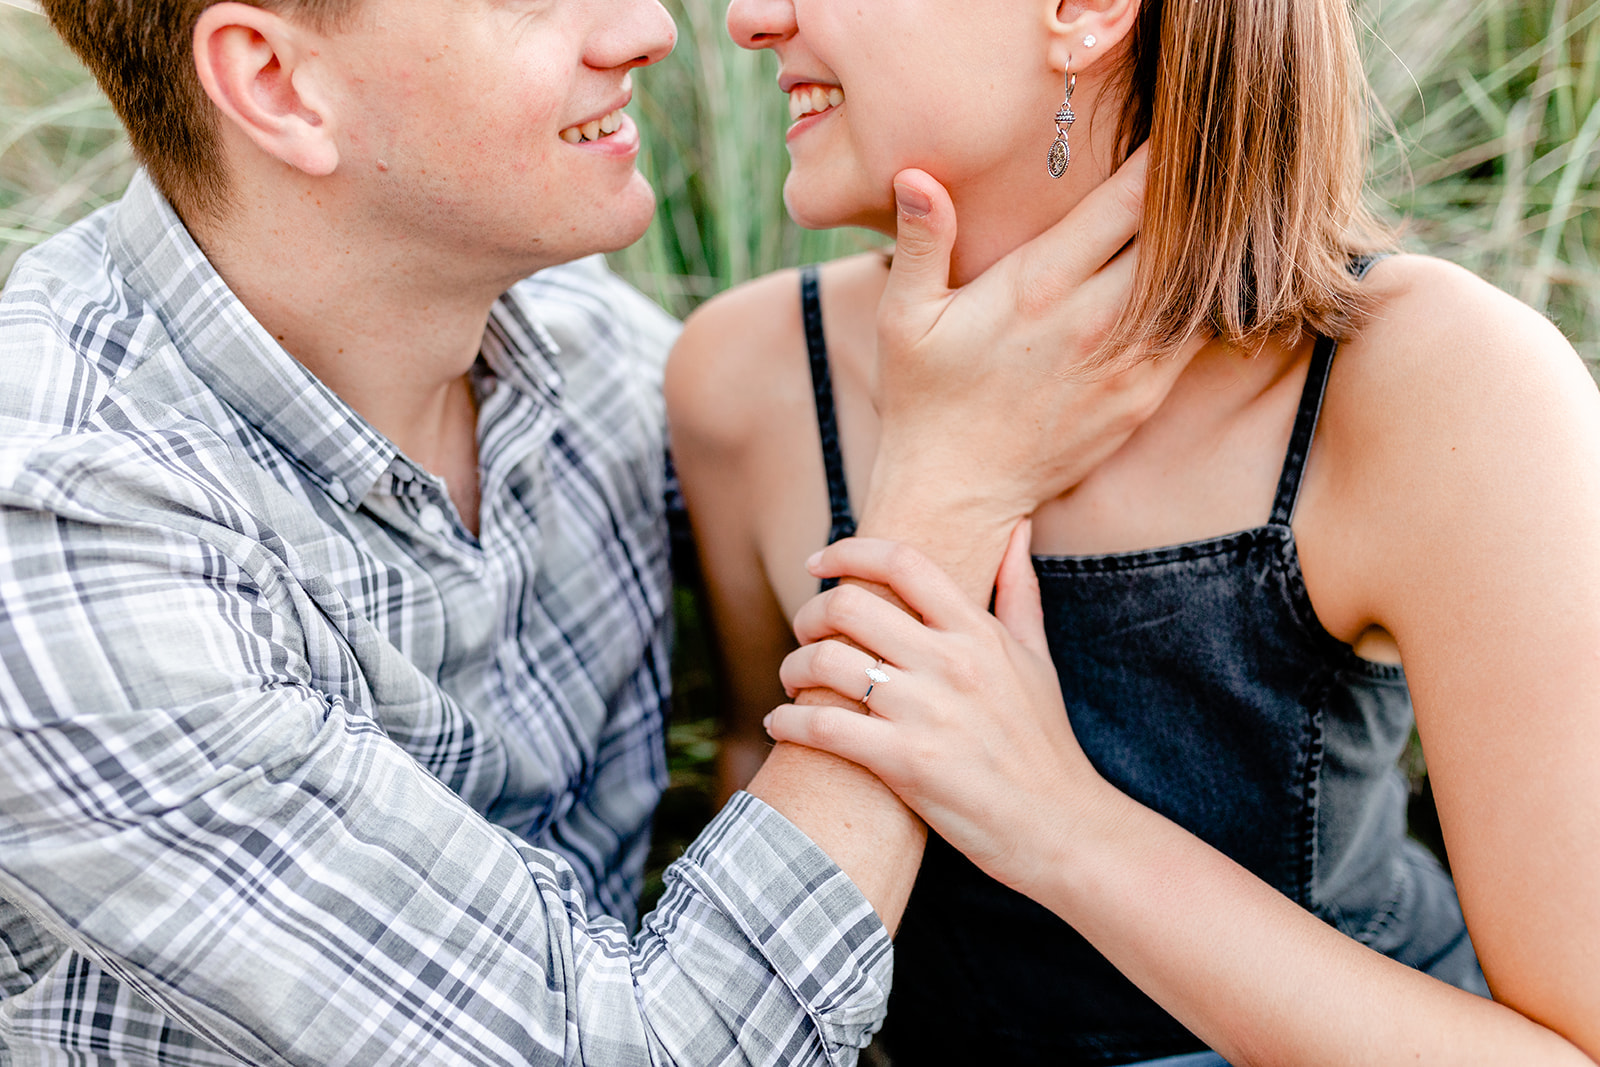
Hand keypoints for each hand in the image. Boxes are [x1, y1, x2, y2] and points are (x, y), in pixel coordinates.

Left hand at [765, 523, 1119, 896]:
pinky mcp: (905, 762)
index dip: (847, 550)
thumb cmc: (1044, 743)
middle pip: (849, 605)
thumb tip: (1017, 528)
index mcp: (977, 632)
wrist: (1060, 826)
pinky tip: (781, 724)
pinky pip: (823, 725)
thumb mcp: (1036, 659)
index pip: (902, 562)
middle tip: (804, 633)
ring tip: (793, 682)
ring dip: (793, 667)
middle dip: (810, 614)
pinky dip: (788, 720)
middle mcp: (950, 663)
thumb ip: (1018, 591)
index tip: (818, 560)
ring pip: (826, 662)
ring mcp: (926, 712)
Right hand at [867, 146, 1198, 536]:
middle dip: (1197, 197)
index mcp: (1037, 286)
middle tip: (1210, 163)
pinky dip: (1206, 300)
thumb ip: (921, 243)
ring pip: (1196, 286)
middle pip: (1176, 236)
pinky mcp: (1144, 398)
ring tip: (1217, 213)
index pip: (1125, 202)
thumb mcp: (903, 318)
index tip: (1181, 127)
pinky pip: (1196, 336)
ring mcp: (1127, 363)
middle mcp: (1093, 320)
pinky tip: (1208, 277)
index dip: (1161, 160)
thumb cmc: (925, 398)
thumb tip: (917, 176)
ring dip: (1208, 248)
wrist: (958, 490)